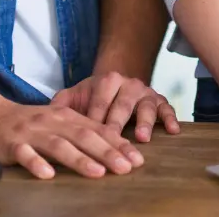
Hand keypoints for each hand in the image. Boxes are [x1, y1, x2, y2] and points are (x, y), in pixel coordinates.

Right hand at [0, 94, 144, 179]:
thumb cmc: (26, 123)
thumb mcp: (56, 122)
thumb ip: (79, 132)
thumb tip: (113, 147)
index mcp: (66, 116)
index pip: (97, 129)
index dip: (118, 144)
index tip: (137, 159)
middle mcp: (52, 122)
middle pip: (84, 136)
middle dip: (107, 152)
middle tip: (127, 167)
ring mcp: (31, 133)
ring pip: (59, 145)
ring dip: (80, 159)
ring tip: (99, 172)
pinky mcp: (11, 145)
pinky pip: (24, 155)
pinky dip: (36, 164)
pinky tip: (48, 175)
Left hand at [52, 72, 180, 142]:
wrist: (115, 83)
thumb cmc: (92, 97)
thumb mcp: (75, 96)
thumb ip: (60, 104)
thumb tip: (45, 115)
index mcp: (107, 80)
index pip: (100, 99)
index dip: (96, 116)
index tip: (90, 132)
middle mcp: (128, 84)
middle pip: (123, 103)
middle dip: (118, 122)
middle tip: (114, 139)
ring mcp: (145, 92)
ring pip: (147, 104)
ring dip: (145, 121)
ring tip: (142, 138)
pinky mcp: (159, 101)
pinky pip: (167, 107)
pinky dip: (170, 117)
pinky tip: (173, 130)